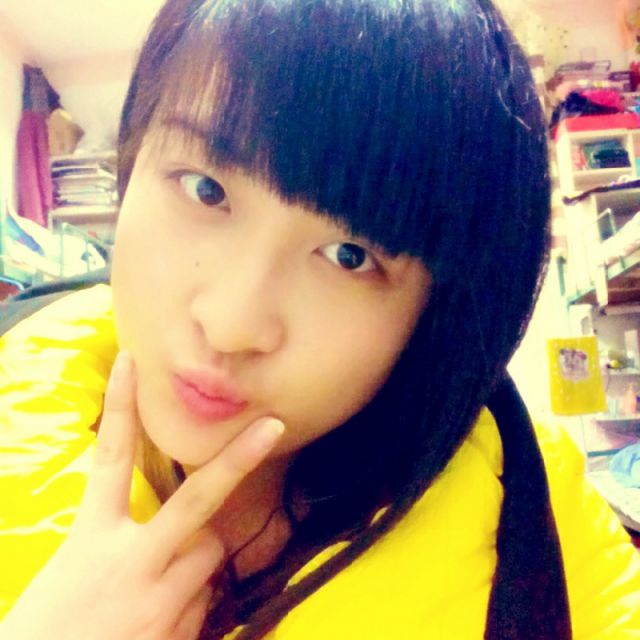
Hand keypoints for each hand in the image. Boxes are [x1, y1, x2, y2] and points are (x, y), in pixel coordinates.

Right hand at [0, 351, 283, 639]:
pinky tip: (158, 627)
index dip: (120, 407)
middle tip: (273, 427)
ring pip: (209, 556)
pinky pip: (206, 604)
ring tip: (156, 593)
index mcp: (91, 538)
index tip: (131, 361)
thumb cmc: (47, 630)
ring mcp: (159, 603)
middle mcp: (131, 564)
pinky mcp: (177, 637)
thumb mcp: (73, 570)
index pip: (109, 459)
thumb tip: (167, 532)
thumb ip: (117, 541)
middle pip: (196, 501)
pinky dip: (191, 607)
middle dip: (238, 460)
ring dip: (197, 563)